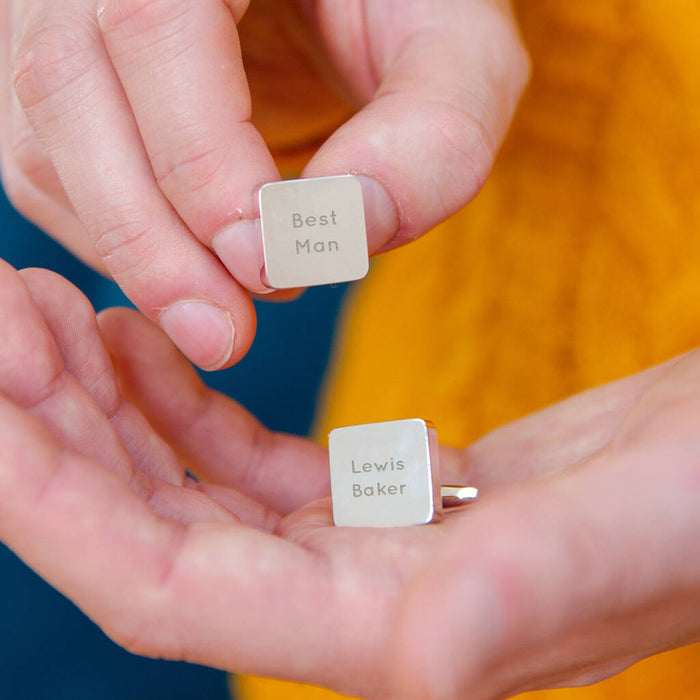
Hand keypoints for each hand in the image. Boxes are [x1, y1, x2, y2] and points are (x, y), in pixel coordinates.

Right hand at [0, 0, 528, 368]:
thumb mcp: (452, 51)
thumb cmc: (402, 15)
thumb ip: (431, 131)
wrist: (338, 4)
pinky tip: (185, 272)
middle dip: (150, 240)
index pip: (154, 28)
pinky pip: (44, 170)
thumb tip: (346, 227)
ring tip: (223, 310)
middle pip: (67, 92)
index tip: (272, 268)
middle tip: (226, 335)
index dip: (204, 167)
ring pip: (43, 145)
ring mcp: (57, 14)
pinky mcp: (56, 80)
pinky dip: (112, 242)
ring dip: (132, 253)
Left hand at [1, 261, 697, 699]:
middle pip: (149, 533)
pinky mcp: (382, 493)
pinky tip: (143, 340)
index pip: (165, 586)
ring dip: (107, 408)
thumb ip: (529, 594)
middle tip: (5, 316)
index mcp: (390, 629)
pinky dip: (181, 401)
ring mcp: (359, 546)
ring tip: (51, 317)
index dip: (57, 501)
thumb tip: (427, 661)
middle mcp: (351, 601)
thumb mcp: (637, 532)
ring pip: (185, 491)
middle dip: (55, 435)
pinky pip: (243, 458)